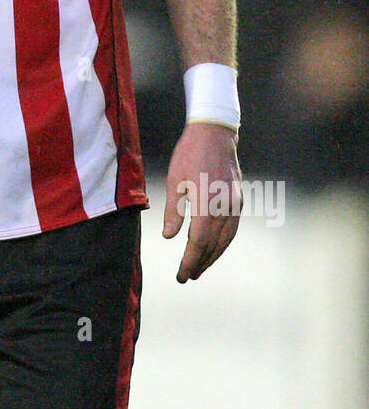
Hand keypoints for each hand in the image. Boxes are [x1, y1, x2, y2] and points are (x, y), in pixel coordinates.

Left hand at [162, 122, 241, 281]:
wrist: (215, 132)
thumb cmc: (190, 154)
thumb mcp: (175, 181)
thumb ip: (173, 211)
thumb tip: (169, 236)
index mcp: (208, 205)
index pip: (199, 243)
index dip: (190, 261)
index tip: (182, 275)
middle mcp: (225, 208)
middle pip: (214, 245)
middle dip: (200, 263)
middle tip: (188, 276)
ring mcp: (235, 204)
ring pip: (226, 239)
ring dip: (213, 256)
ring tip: (200, 268)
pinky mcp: (238, 199)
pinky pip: (232, 228)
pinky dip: (223, 242)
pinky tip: (214, 247)